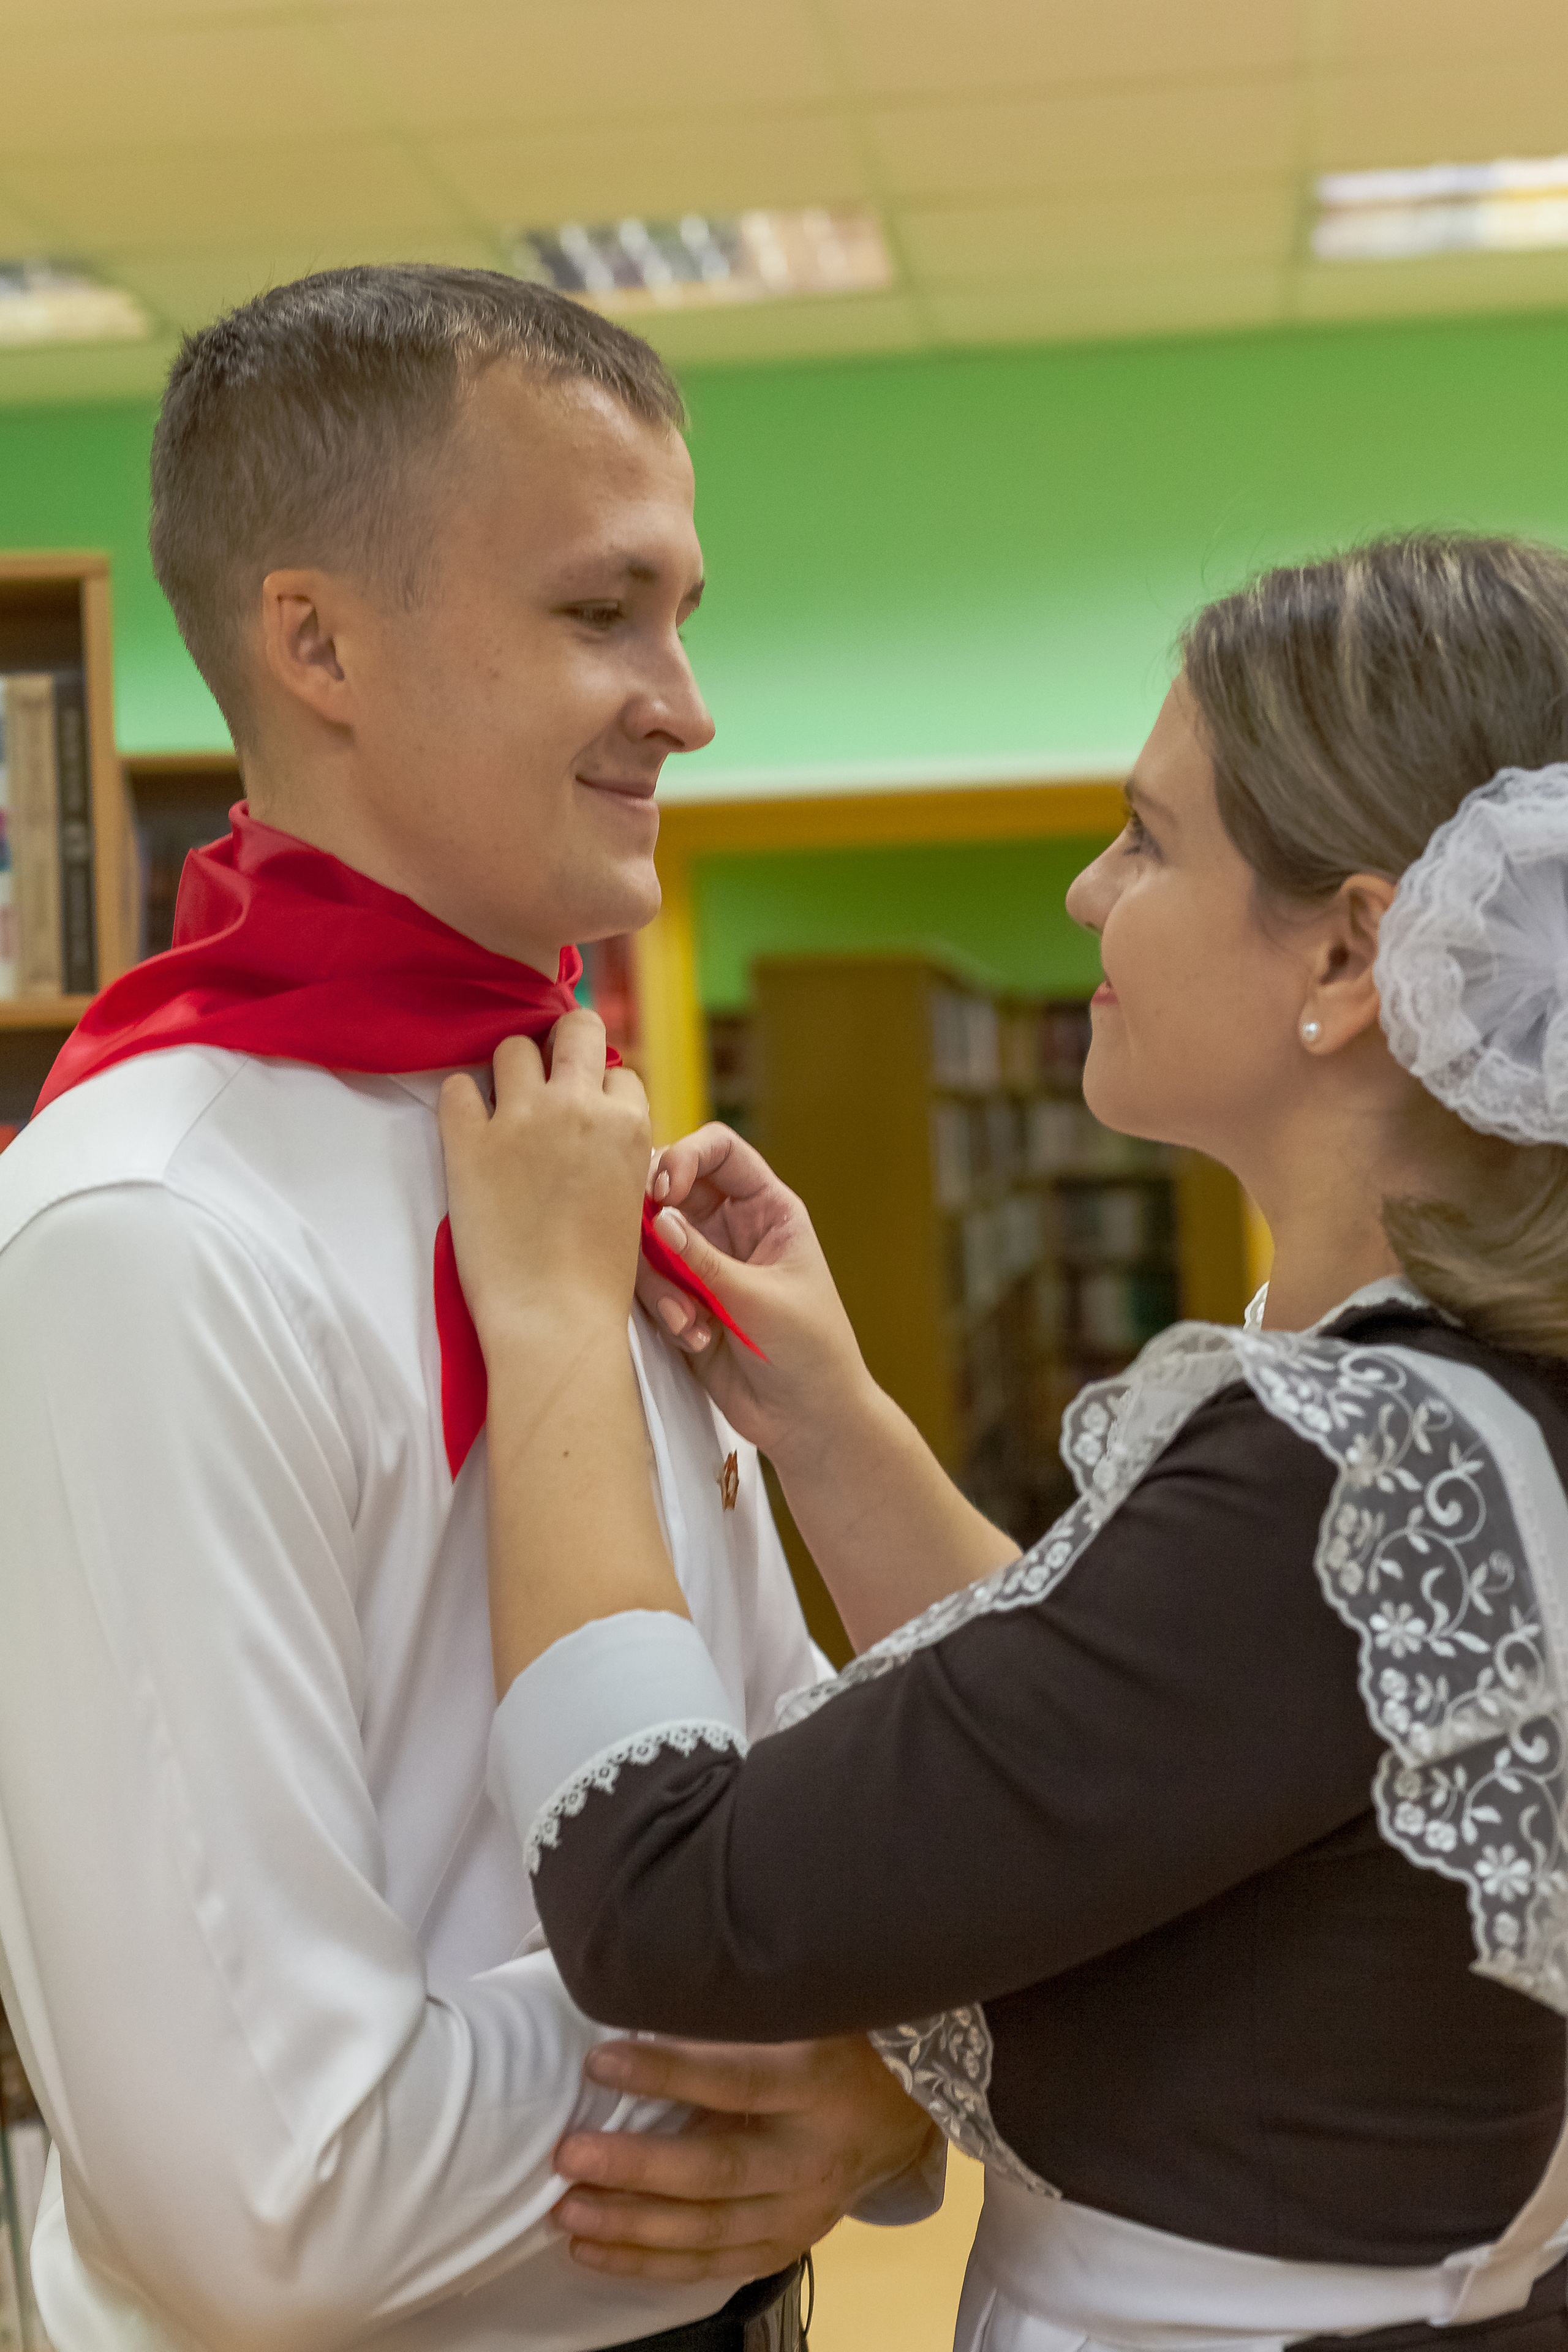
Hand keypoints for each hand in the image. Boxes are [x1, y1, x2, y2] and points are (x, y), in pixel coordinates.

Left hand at [438, 1012, 650, 1355]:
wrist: (554, 1321)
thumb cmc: (597, 1279)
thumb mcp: (630, 1200)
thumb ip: (616, 1153)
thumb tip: (595, 1131)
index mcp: (628, 1126)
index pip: (618, 1071)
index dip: (598, 1088)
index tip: (582, 1110)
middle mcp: (579, 1108)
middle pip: (575, 1027)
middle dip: (562, 1041)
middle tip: (544, 1071)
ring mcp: (523, 1121)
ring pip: (512, 1048)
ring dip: (509, 1072)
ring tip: (503, 1108)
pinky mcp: (470, 1143)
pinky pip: (456, 1088)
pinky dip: (461, 1104)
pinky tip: (468, 1132)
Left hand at [552, 2034, 939, 2282]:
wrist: (903, 2111)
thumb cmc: (839, 2042)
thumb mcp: (805, 2013)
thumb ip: (739, 2017)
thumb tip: (645, 2002)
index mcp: (817, 2083)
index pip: (734, 2081)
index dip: (666, 2072)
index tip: (599, 2060)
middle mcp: (812, 2156)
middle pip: (716, 2170)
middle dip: (636, 2169)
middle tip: (569, 2156)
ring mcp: (803, 2211)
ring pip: (709, 2231)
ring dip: (631, 2227)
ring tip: (566, 2211)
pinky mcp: (788, 2244)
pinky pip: (712, 2265)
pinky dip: (650, 2264)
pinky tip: (595, 2251)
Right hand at [633, 1126, 873, 1472]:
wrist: (807, 1419)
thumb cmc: (809, 1351)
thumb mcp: (759, 1298)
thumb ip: (703, 1259)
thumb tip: (656, 1218)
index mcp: (767, 1208)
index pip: (719, 1150)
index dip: (685, 1156)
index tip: (663, 1190)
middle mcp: (731, 1227)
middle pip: (671, 1189)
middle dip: (652, 1218)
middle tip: (650, 1247)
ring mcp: (702, 1264)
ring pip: (650, 1243)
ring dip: (661, 1282)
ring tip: (689, 1320)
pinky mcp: (681, 1301)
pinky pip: (649, 1287)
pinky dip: (663, 1310)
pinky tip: (693, 1337)